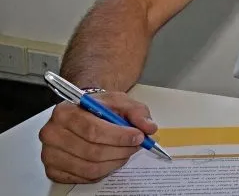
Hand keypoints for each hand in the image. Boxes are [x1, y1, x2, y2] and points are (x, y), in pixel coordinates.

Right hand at [39, 92, 157, 183]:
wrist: (82, 112)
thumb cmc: (98, 107)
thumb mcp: (119, 101)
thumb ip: (136, 111)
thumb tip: (148, 127)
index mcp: (65, 112)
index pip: (93, 130)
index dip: (119, 137)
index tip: (138, 136)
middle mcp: (52, 133)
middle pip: (92, 151)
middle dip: (121, 150)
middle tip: (136, 145)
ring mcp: (50, 154)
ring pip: (89, 167)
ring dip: (115, 162)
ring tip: (126, 152)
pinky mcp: (53, 170)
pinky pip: (83, 178)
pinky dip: (103, 171)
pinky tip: (111, 159)